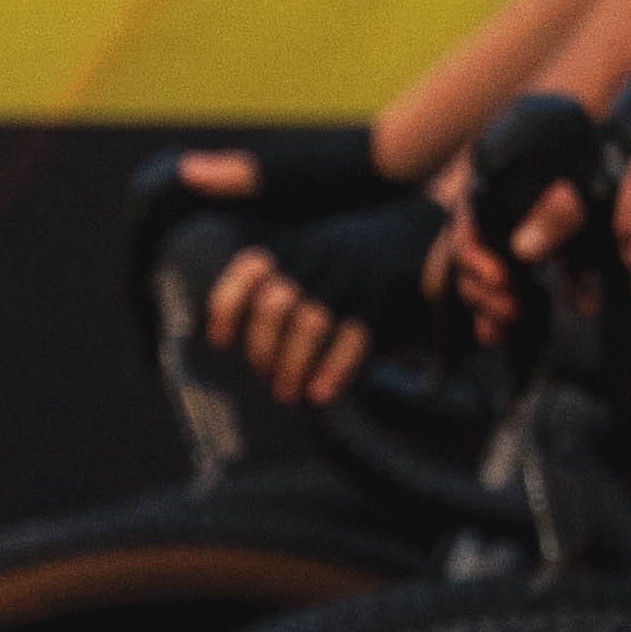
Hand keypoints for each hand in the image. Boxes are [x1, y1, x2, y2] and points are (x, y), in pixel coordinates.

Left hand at [204, 243, 372, 405]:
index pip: (250, 268)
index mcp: (295, 249)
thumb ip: (274, 288)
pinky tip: (323, 393)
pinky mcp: (382, 295)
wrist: (409, 238)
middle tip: (264, 378)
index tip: (221, 340)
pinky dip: (334, 368)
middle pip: (274, 304)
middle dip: (263, 349)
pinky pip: (354, 335)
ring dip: (293, 364)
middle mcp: (318, 258)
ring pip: (311, 322)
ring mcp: (350, 276)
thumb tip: (230, 340)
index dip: (228, 305)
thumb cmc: (346, 267)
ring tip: (289, 393)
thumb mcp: (310, 260)